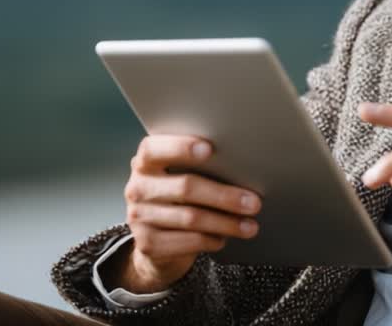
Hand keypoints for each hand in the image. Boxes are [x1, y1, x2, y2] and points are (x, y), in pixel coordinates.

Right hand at [108, 134, 261, 293]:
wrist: (155, 241)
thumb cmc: (178, 198)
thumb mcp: (179, 176)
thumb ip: (196, 167)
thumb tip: (242, 166)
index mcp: (144, 162)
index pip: (154, 149)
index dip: (181, 147)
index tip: (210, 149)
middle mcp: (137, 187)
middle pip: (185, 187)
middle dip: (224, 195)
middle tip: (254, 202)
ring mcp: (139, 217)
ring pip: (192, 218)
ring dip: (226, 223)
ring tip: (250, 226)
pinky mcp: (147, 244)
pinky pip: (188, 241)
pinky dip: (212, 239)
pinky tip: (225, 238)